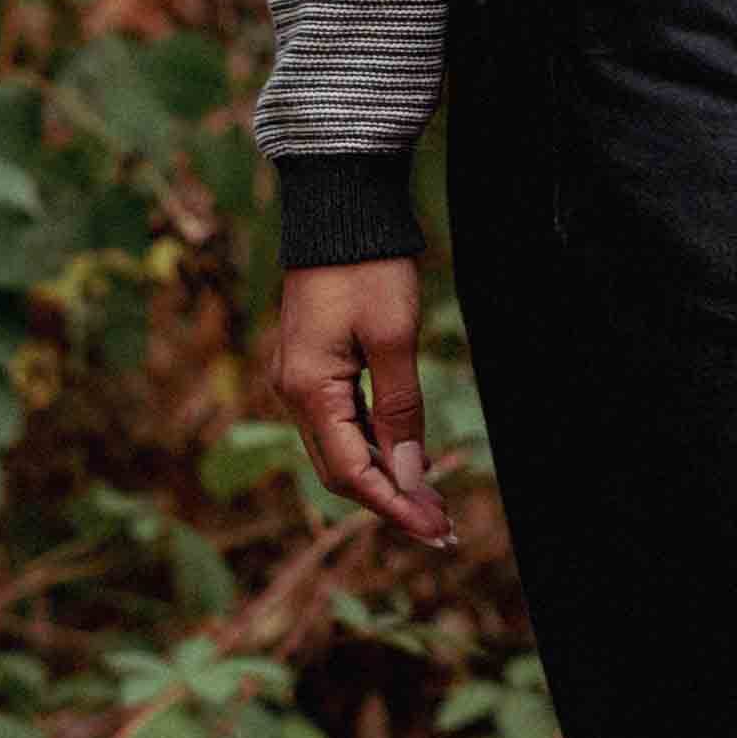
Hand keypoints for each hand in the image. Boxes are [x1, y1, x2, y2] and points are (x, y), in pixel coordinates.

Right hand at [273, 257, 456, 550]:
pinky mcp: (312, 364)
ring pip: (341, 448)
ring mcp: (299, 378)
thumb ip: (400, 410)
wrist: (340, 206)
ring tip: (432, 500)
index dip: (396, 506)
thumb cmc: (368, 266)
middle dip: (392, 499)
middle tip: (443, 524)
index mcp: (307, 390)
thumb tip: (412, 475)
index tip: (436, 531)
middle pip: (342, 469)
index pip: (352, 473)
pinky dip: (374, 444)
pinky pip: (341, 421)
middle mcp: (293, 391)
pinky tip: (404, 456)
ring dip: (385, 475)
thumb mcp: (393, 337)